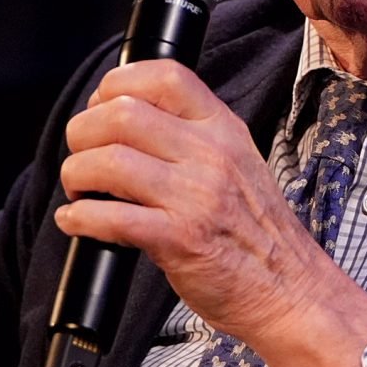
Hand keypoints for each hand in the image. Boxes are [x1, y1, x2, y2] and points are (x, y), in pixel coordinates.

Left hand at [55, 58, 366, 366]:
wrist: (290, 290)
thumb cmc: (259, 235)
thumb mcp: (239, 165)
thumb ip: (194, 139)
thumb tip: (126, 121)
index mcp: (223, 131)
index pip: (165, 76)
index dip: (117, 83)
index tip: (100, 105)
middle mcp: (211, 156)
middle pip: (122, 114)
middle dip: (82, 133)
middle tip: (80, 154)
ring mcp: (196, 197)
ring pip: (109, 161)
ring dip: (76, 174)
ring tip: (79, 190)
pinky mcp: (179, 240)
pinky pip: (111, 216)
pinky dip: (80, 218)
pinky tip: (77, 222)